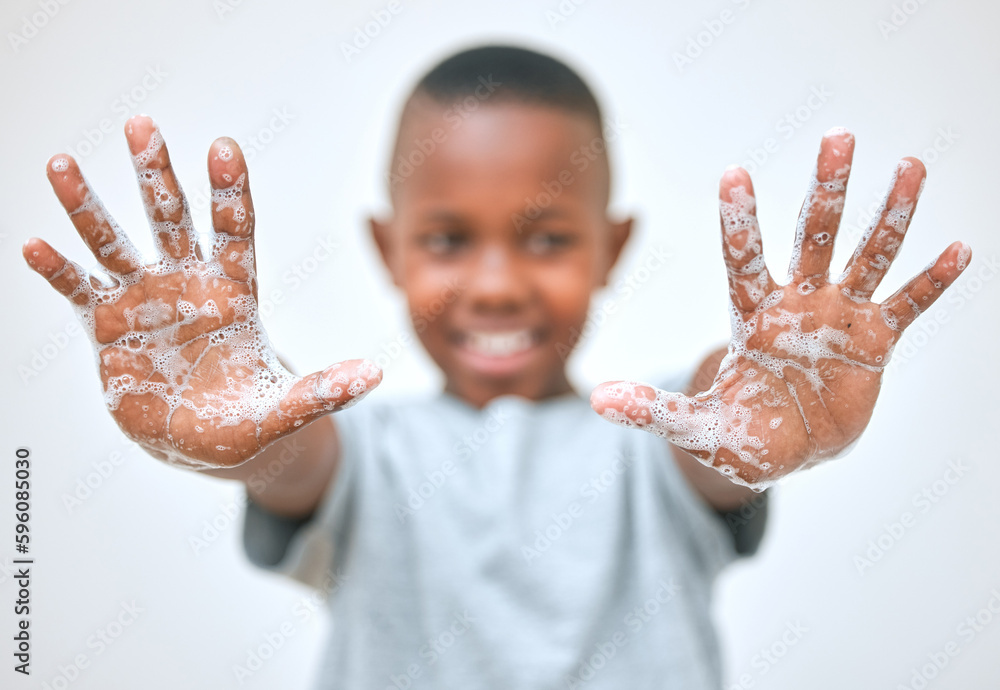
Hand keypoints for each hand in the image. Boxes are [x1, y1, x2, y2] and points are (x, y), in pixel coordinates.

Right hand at [23, 116, 380, 468]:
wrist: (207, 441)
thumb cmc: (251, 419)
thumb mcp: (287, 410)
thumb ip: (323, 391)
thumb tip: (372, 377)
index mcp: (234, 295)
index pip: (234, 233)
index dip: (229, 193)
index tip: (223, 148)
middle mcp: (187, 286)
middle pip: (171, 220)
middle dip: (155, 175)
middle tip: (142, 124)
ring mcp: (144, 303)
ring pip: (115, 244)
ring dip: (88, 207)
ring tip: (60, 164)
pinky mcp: (108, 328)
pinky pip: (79, 291)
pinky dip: (58, 271)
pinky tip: (34, 245)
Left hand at [590, 128, 969, 488]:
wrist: (784, 448)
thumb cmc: (737, 433)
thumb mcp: (696, 426)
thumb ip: (654, 410)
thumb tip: (599, 401)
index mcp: (752, 316)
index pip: (742, 259)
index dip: (740, 220)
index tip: (734, 172)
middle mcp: (797, 303)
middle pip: (813, 237)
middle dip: (828, 190)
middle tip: (840, 136)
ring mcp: (838, 318)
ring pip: (867, 256)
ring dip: (890, 216)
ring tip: (912, 167)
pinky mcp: (874, 342)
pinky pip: (907, 305)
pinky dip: (931, 282)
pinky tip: (959, 249)